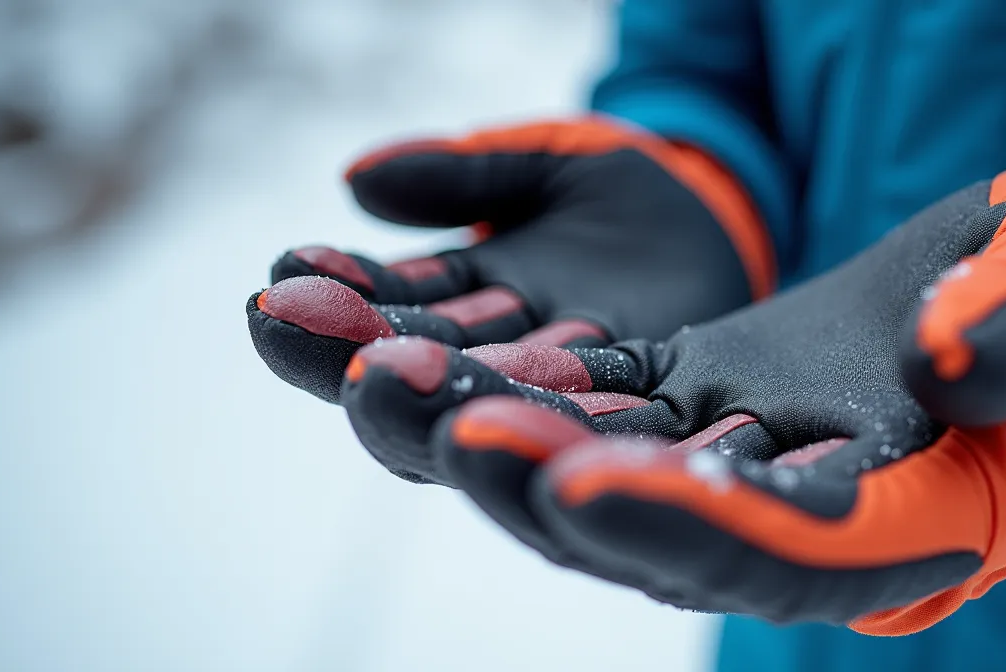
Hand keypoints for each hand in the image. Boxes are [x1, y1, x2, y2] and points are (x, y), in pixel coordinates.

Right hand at [246, 118, 773, 414]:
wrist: (728, 220)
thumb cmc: (625, 188)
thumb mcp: (543, 160)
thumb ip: (463, 176)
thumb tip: (357, 177)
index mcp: (468, 300)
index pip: (391, 302)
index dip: (338, 292)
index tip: (277, 278)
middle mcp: (507, 358)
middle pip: (421, 367)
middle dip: (355, 348)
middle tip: (288, 327)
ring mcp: (575, 386)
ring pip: (494, 401)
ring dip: (436, 394)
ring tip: (381, 373)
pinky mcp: (650, 400)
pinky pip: (601, 409)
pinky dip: (560, 409)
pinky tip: (511, 409)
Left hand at [338, 156, 1005, 632]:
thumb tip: (948, 367)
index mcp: (924, 522)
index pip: (794, 556)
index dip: (689, 530)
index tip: (583, 487)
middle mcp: (814, 515)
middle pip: (665, 533)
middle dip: (553, 489)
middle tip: (451, 427)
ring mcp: (747, 454)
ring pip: (608, 464)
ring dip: (501, 428)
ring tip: (395, 370)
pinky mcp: (706, 390)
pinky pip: (603, 391)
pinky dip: (526, 371)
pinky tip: (435, 332)